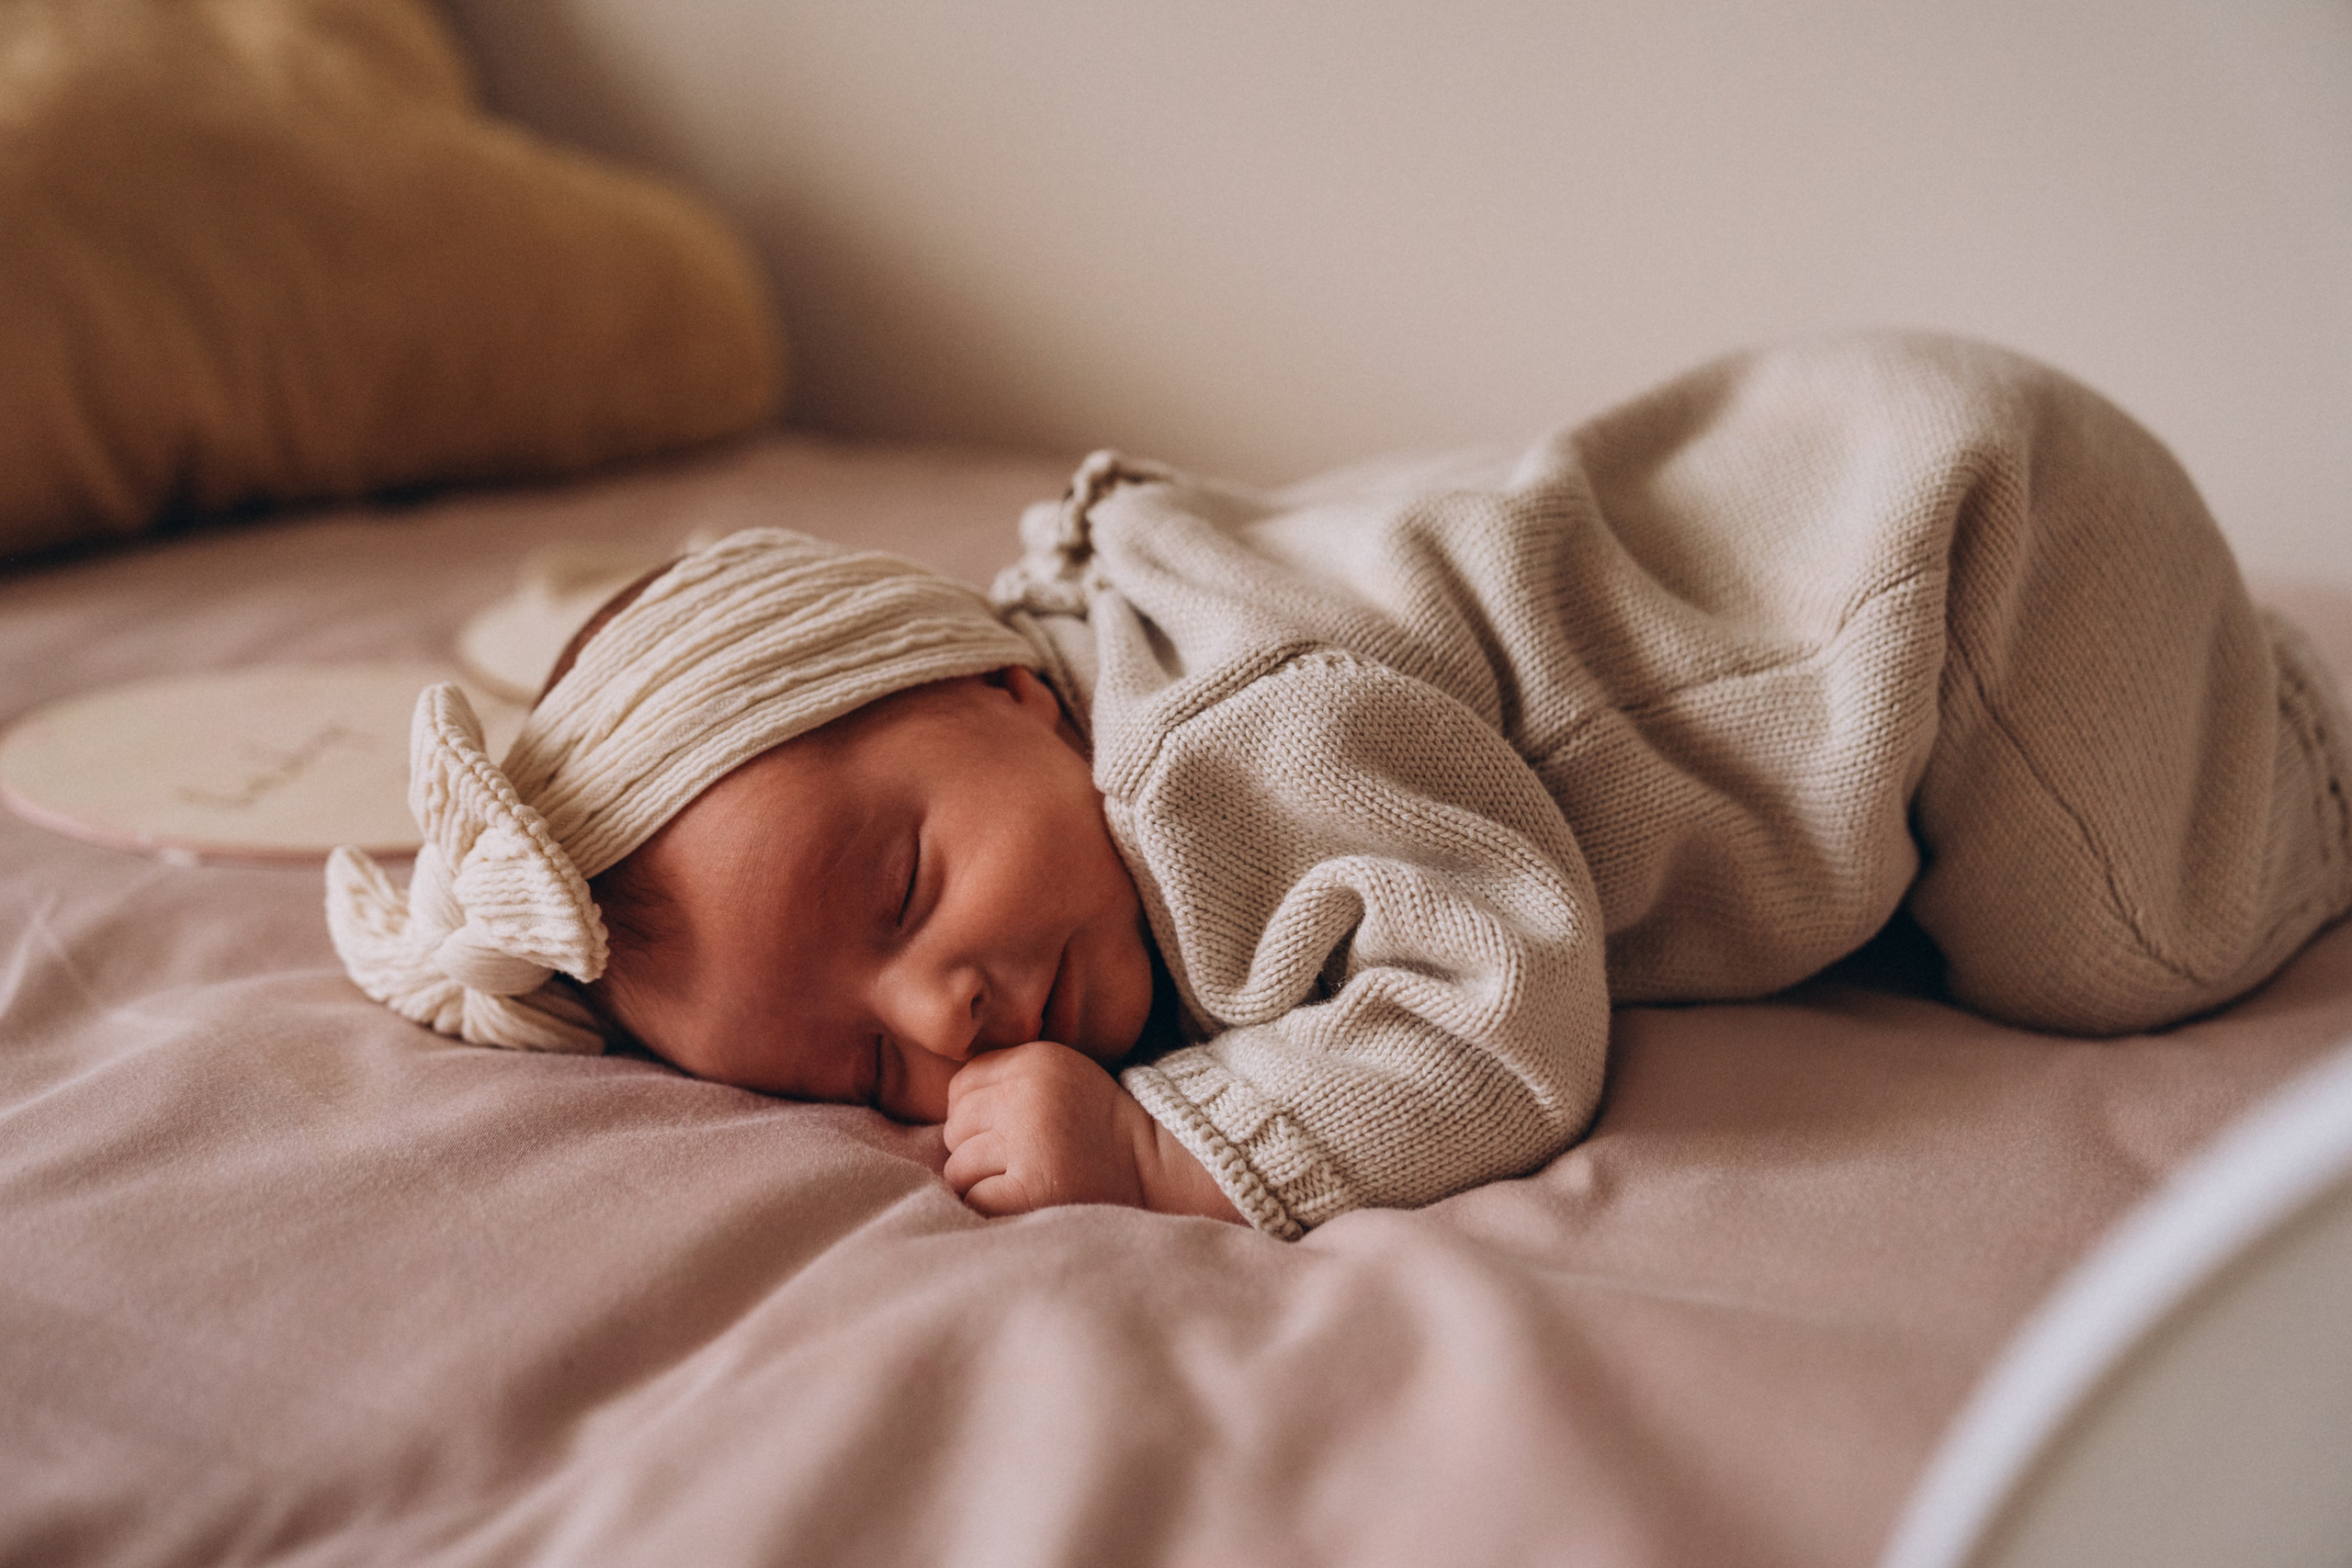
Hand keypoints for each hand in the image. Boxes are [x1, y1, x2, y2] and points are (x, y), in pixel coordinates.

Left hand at [943, 1041, 1244, 1223]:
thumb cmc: (1098, 1126)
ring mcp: (1029, 1143)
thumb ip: (1004, 1080)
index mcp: (1035, 1061)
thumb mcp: (1058, 1077)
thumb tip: (939, 1118)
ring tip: (1024, 1182)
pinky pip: (974, 1200)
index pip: (960, 1087)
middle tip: (1021, 1160)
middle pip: (955, 1128)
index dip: (977, 1114)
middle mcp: (1028, 1096)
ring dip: (982, 1183)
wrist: (1158, 1167)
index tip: (1009, 1130)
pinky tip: (1022, 1203)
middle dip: (977, 1149)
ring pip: (959, 1168)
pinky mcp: (1032, 1188)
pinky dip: (990, 1208)